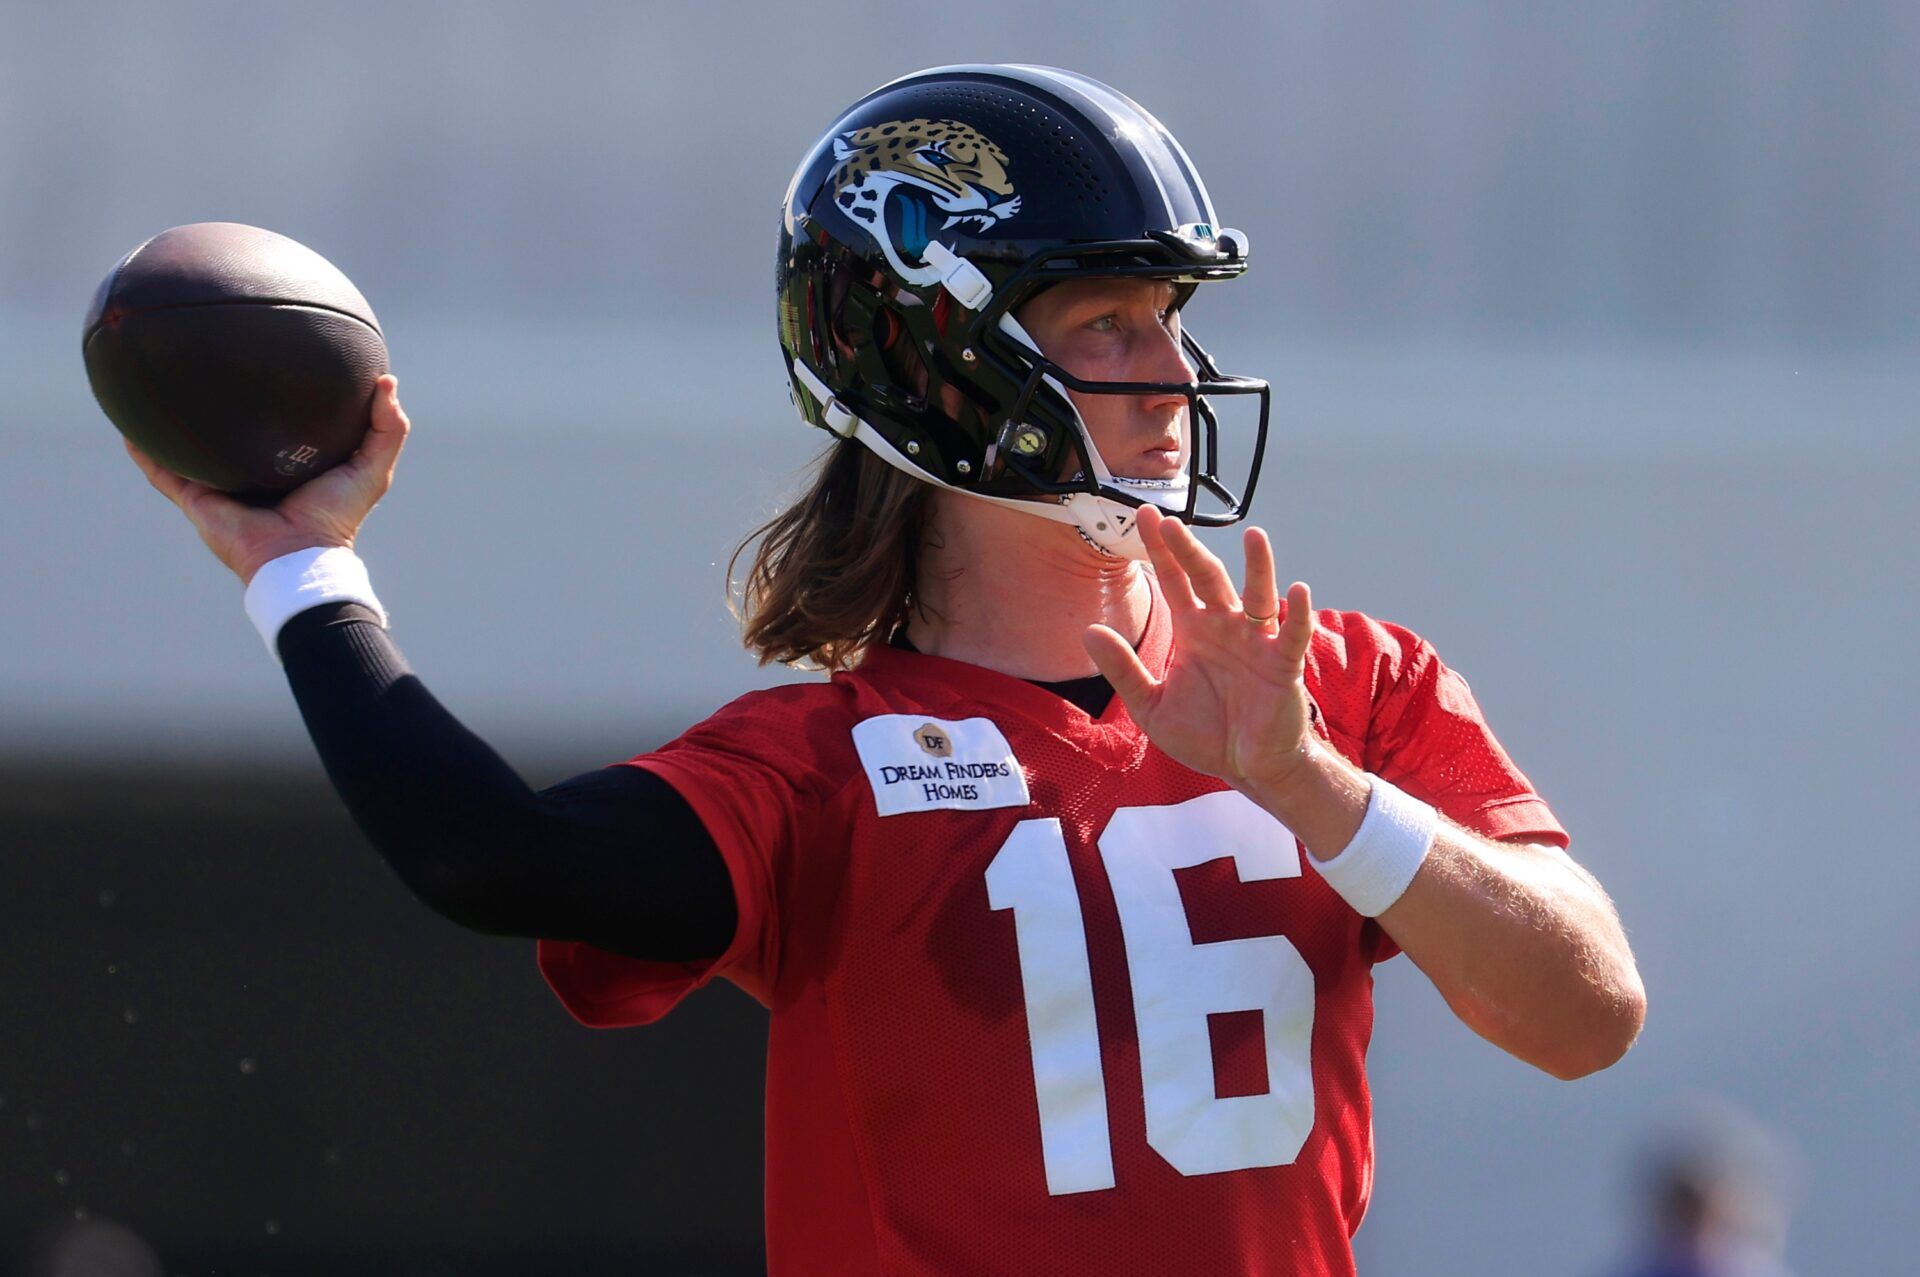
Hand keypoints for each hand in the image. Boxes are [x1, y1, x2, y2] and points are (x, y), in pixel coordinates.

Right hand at [125, 374, 410, 584]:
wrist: (299, 556)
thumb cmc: (337, 517)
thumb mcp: (372, 468)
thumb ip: (387, 428)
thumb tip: (387, 380)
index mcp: (287, 465)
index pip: (278, 427)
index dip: (275, 402)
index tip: (269, 366)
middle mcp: (251, 473)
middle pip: (229, 436)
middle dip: (216, 409)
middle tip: (206, 369)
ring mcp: (221, 487)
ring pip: (189, 451)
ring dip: (171, 427)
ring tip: (155, 390)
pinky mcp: (197, 500)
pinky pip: (163, 473)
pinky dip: (145, 454)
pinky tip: (128, 429)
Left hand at [1083, 504, 1317, 792]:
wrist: (1246, 768)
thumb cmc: (1204, 734)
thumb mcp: (1151, 705)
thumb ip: (1124, 669)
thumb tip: (1089, 630)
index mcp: (1193, 631)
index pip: (1173, 581)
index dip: (1160, 551)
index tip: (1144, 515)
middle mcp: (1225, 627)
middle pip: (1207, 578)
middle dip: (1187, 550)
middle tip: (1168, 521)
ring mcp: (1257, 643)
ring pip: (1257, 596)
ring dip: (1257, 566)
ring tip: (1254, 536)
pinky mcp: (1283, 666)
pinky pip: (1292, 636)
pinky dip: (1297, 614)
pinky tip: (1296, 591)